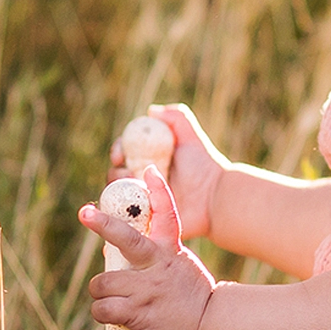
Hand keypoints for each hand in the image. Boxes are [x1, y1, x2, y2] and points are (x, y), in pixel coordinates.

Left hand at [81, 168, 216, 329]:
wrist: (211, 326)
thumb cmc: (192, 298)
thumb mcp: (181, 266)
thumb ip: (157, 255)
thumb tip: (119, 249)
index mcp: (170, 251)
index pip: (166, 214)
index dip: (158, 191)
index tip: (149, 171)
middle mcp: (157, 265)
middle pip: (126, 239)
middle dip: (102, 225)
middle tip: (85, 212)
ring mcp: (147, 289)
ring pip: (102, 282)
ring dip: (101, 292)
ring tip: (112, 300)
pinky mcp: (138, 312)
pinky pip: (102, 308)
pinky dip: (102, 313)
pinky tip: (113, 316)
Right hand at [109, 105, 227, 238]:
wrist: (214, 197)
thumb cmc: (204, 167)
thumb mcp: (191, 138)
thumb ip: (177, 118)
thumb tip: (152, 111)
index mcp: (150, 158)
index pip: (124, 150)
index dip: (118, 150)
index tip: (120, 154)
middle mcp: (143, 178)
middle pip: (116, 171)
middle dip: (116, 170)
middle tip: (126, 172)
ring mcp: (143, 199)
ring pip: (118, 193)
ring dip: (119, 188)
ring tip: (134, 188)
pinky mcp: (145, 218)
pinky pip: (124, 215)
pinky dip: (120, 209)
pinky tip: (130, 205)